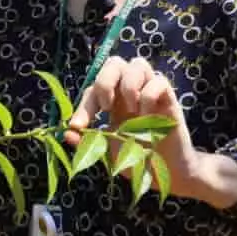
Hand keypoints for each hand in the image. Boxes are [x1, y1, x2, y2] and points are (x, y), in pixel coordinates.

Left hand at [63, 56, 236, 206]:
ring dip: (128, 86)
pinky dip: (149, 97)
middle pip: (114, 62)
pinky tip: (148, 118)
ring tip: (131, 111)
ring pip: (138, 63)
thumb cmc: (136, 159)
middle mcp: (130, 92)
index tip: (77, 126)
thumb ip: (88, 142)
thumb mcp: (106, 152)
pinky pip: (158, 81)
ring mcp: (150, 92)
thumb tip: (67, 134)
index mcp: (113, 101)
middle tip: (107, 108)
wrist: (166, 173)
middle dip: (104, 81)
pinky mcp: (169, 99)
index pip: (93, 88)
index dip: (83, 105)